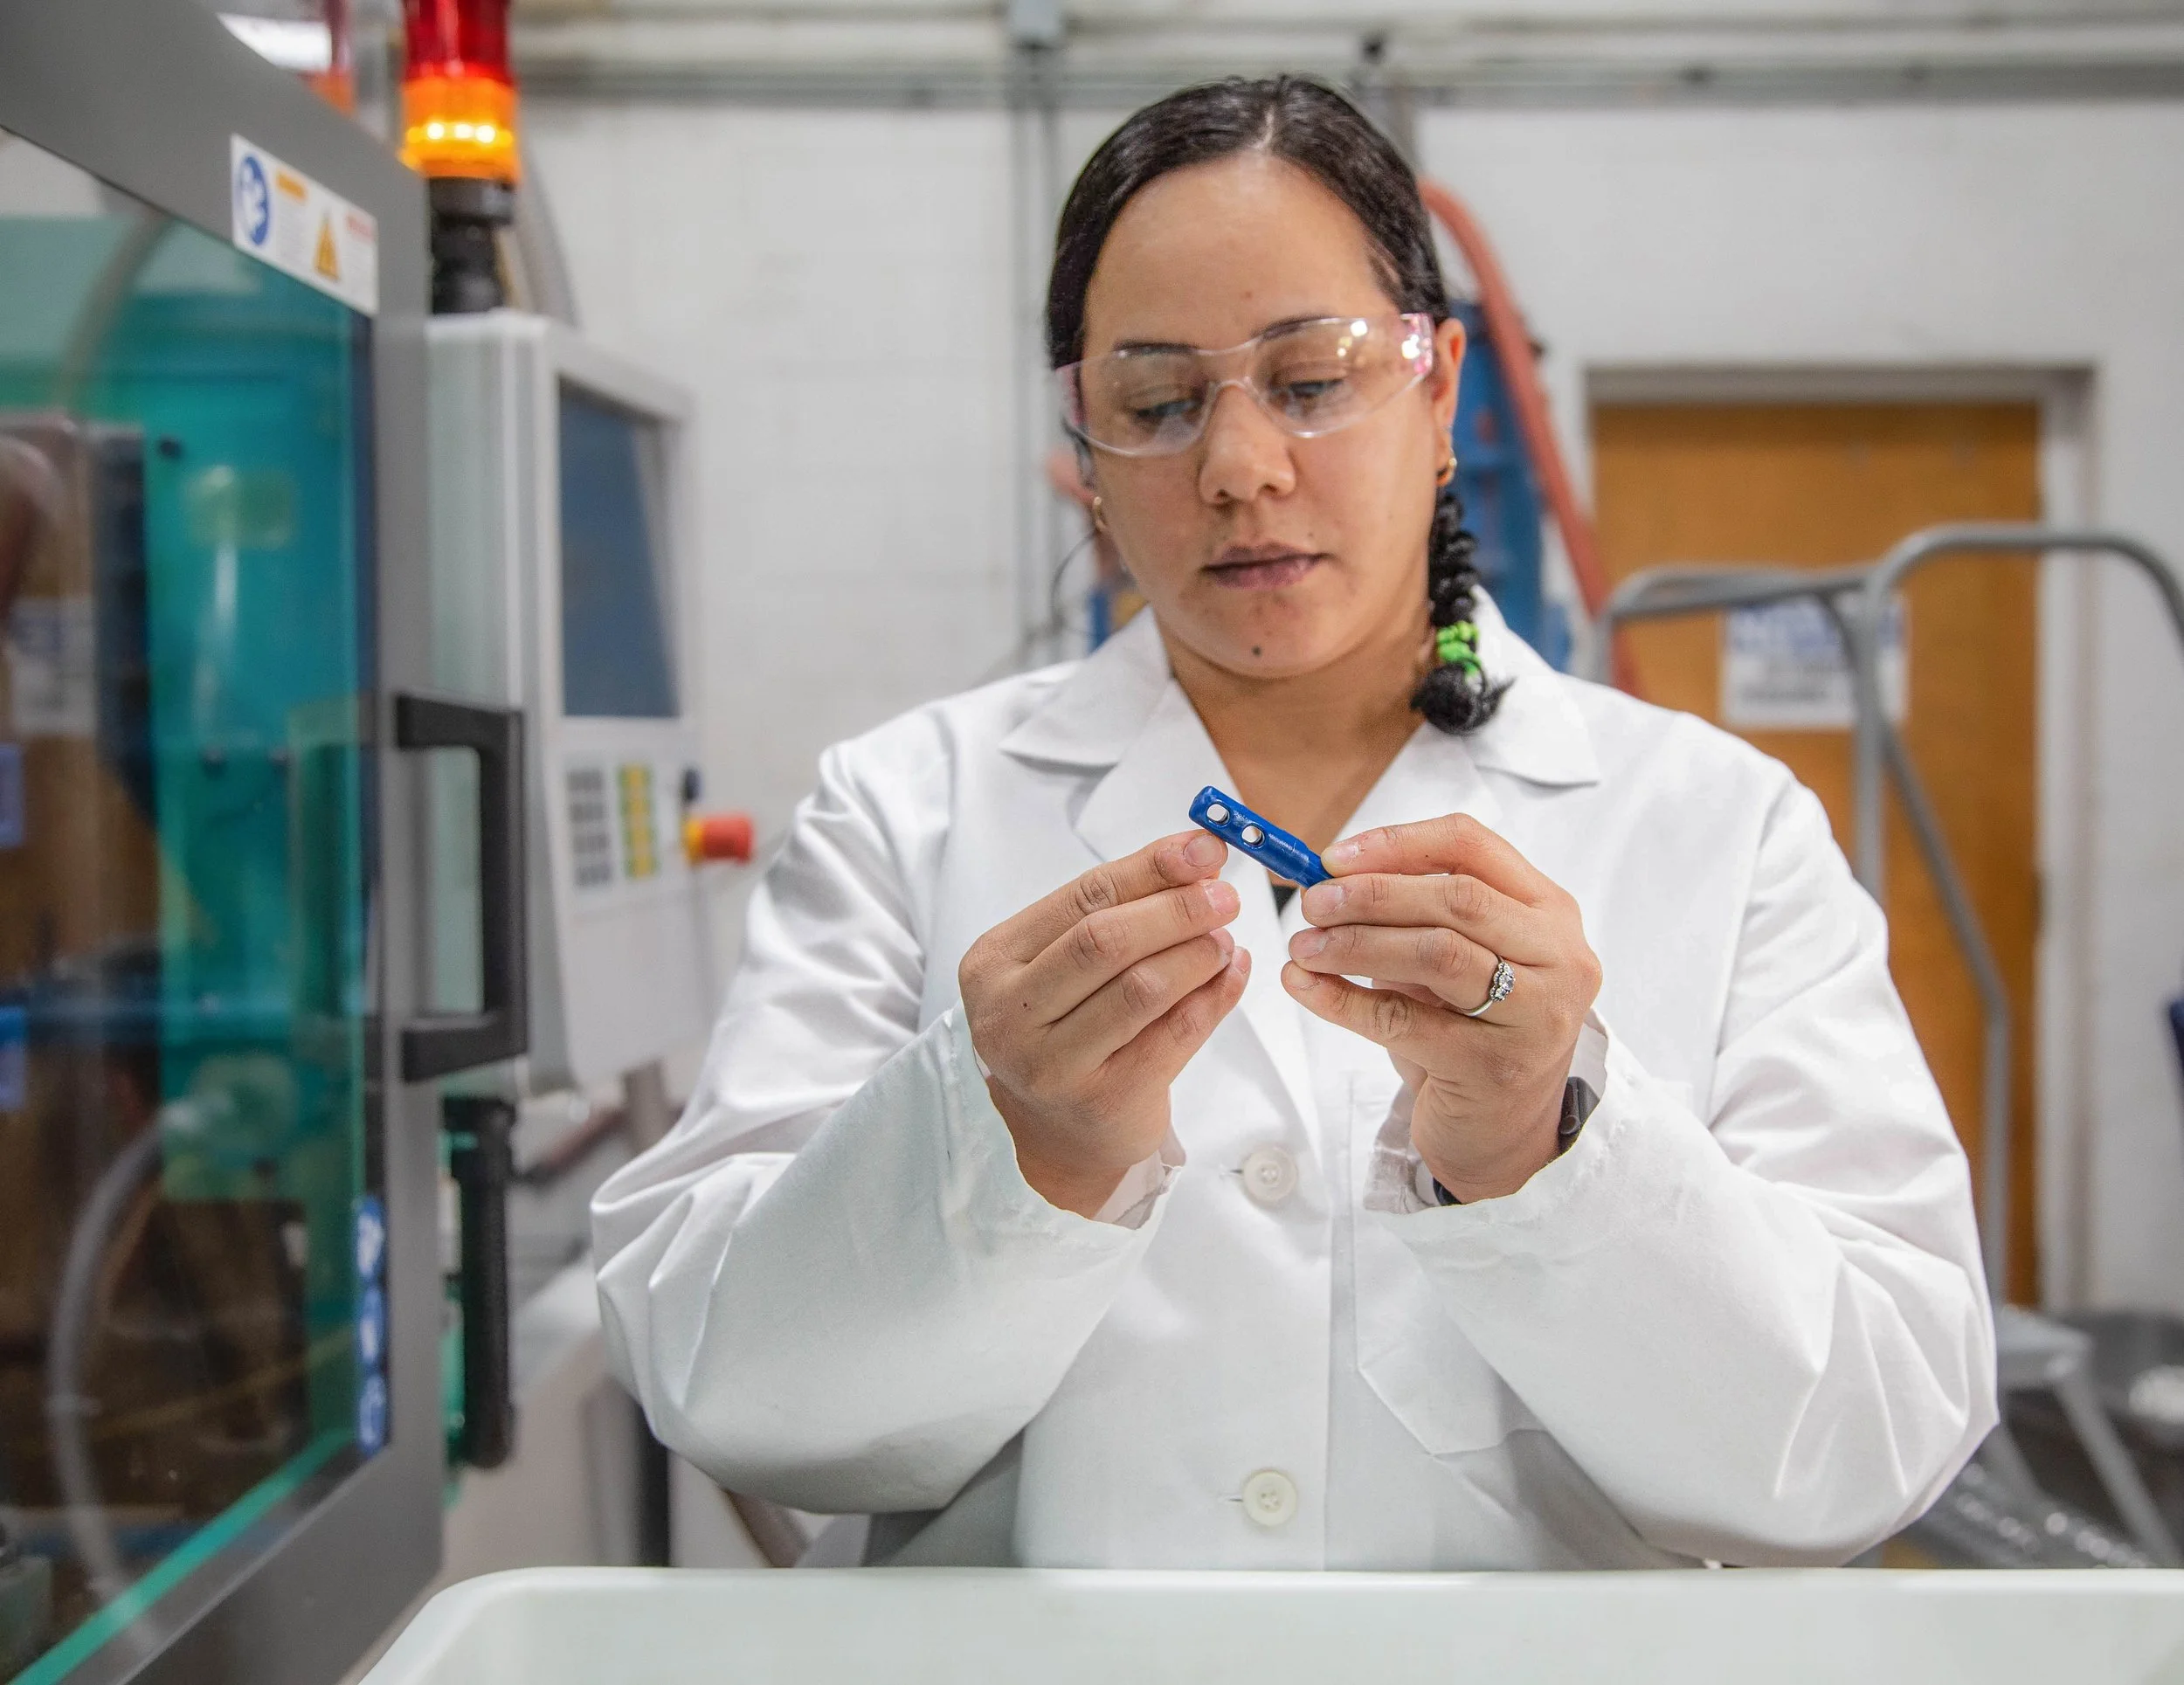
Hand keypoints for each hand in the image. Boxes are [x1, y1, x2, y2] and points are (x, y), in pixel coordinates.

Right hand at [960, 830, 1249, 1215]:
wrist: (1058, 1135)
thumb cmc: (1066, 1030)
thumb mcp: (1068, 963)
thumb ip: (1119, 910)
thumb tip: (1196, 856)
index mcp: (993, 962)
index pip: (1080, 898)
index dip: (1149, 868)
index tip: (1203, 847)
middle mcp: (1010, 1014)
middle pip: (1104, 941)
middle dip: (1176, 909)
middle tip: (1225, 896)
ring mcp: (1052, 1064)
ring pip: (1141, 988)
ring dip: (1198, 954)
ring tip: (1226, 940)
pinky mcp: (1102, 1100)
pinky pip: (1174, 1035)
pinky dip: (1214, 997)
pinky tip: (1232, 974)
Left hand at [1280, 815, 1600, 1201]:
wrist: (1503, 1132)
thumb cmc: (1472, 1030)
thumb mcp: (1456, 958)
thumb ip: (1412, 913)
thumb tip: (1328, 876)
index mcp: (1549, 910)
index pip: (1473, 845)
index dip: (1396, 843)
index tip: (1333, 858)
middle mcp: (1559, 956)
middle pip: (1457, 897)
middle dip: (1371, 894)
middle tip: (1312, 904)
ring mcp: (1536, 1014)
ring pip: (1436, 952)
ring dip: (1356, 942)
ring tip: (1304, 946)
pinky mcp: (1496, 1068)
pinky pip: (1404, 1021)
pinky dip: (1344, 999)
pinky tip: (1305, 987)